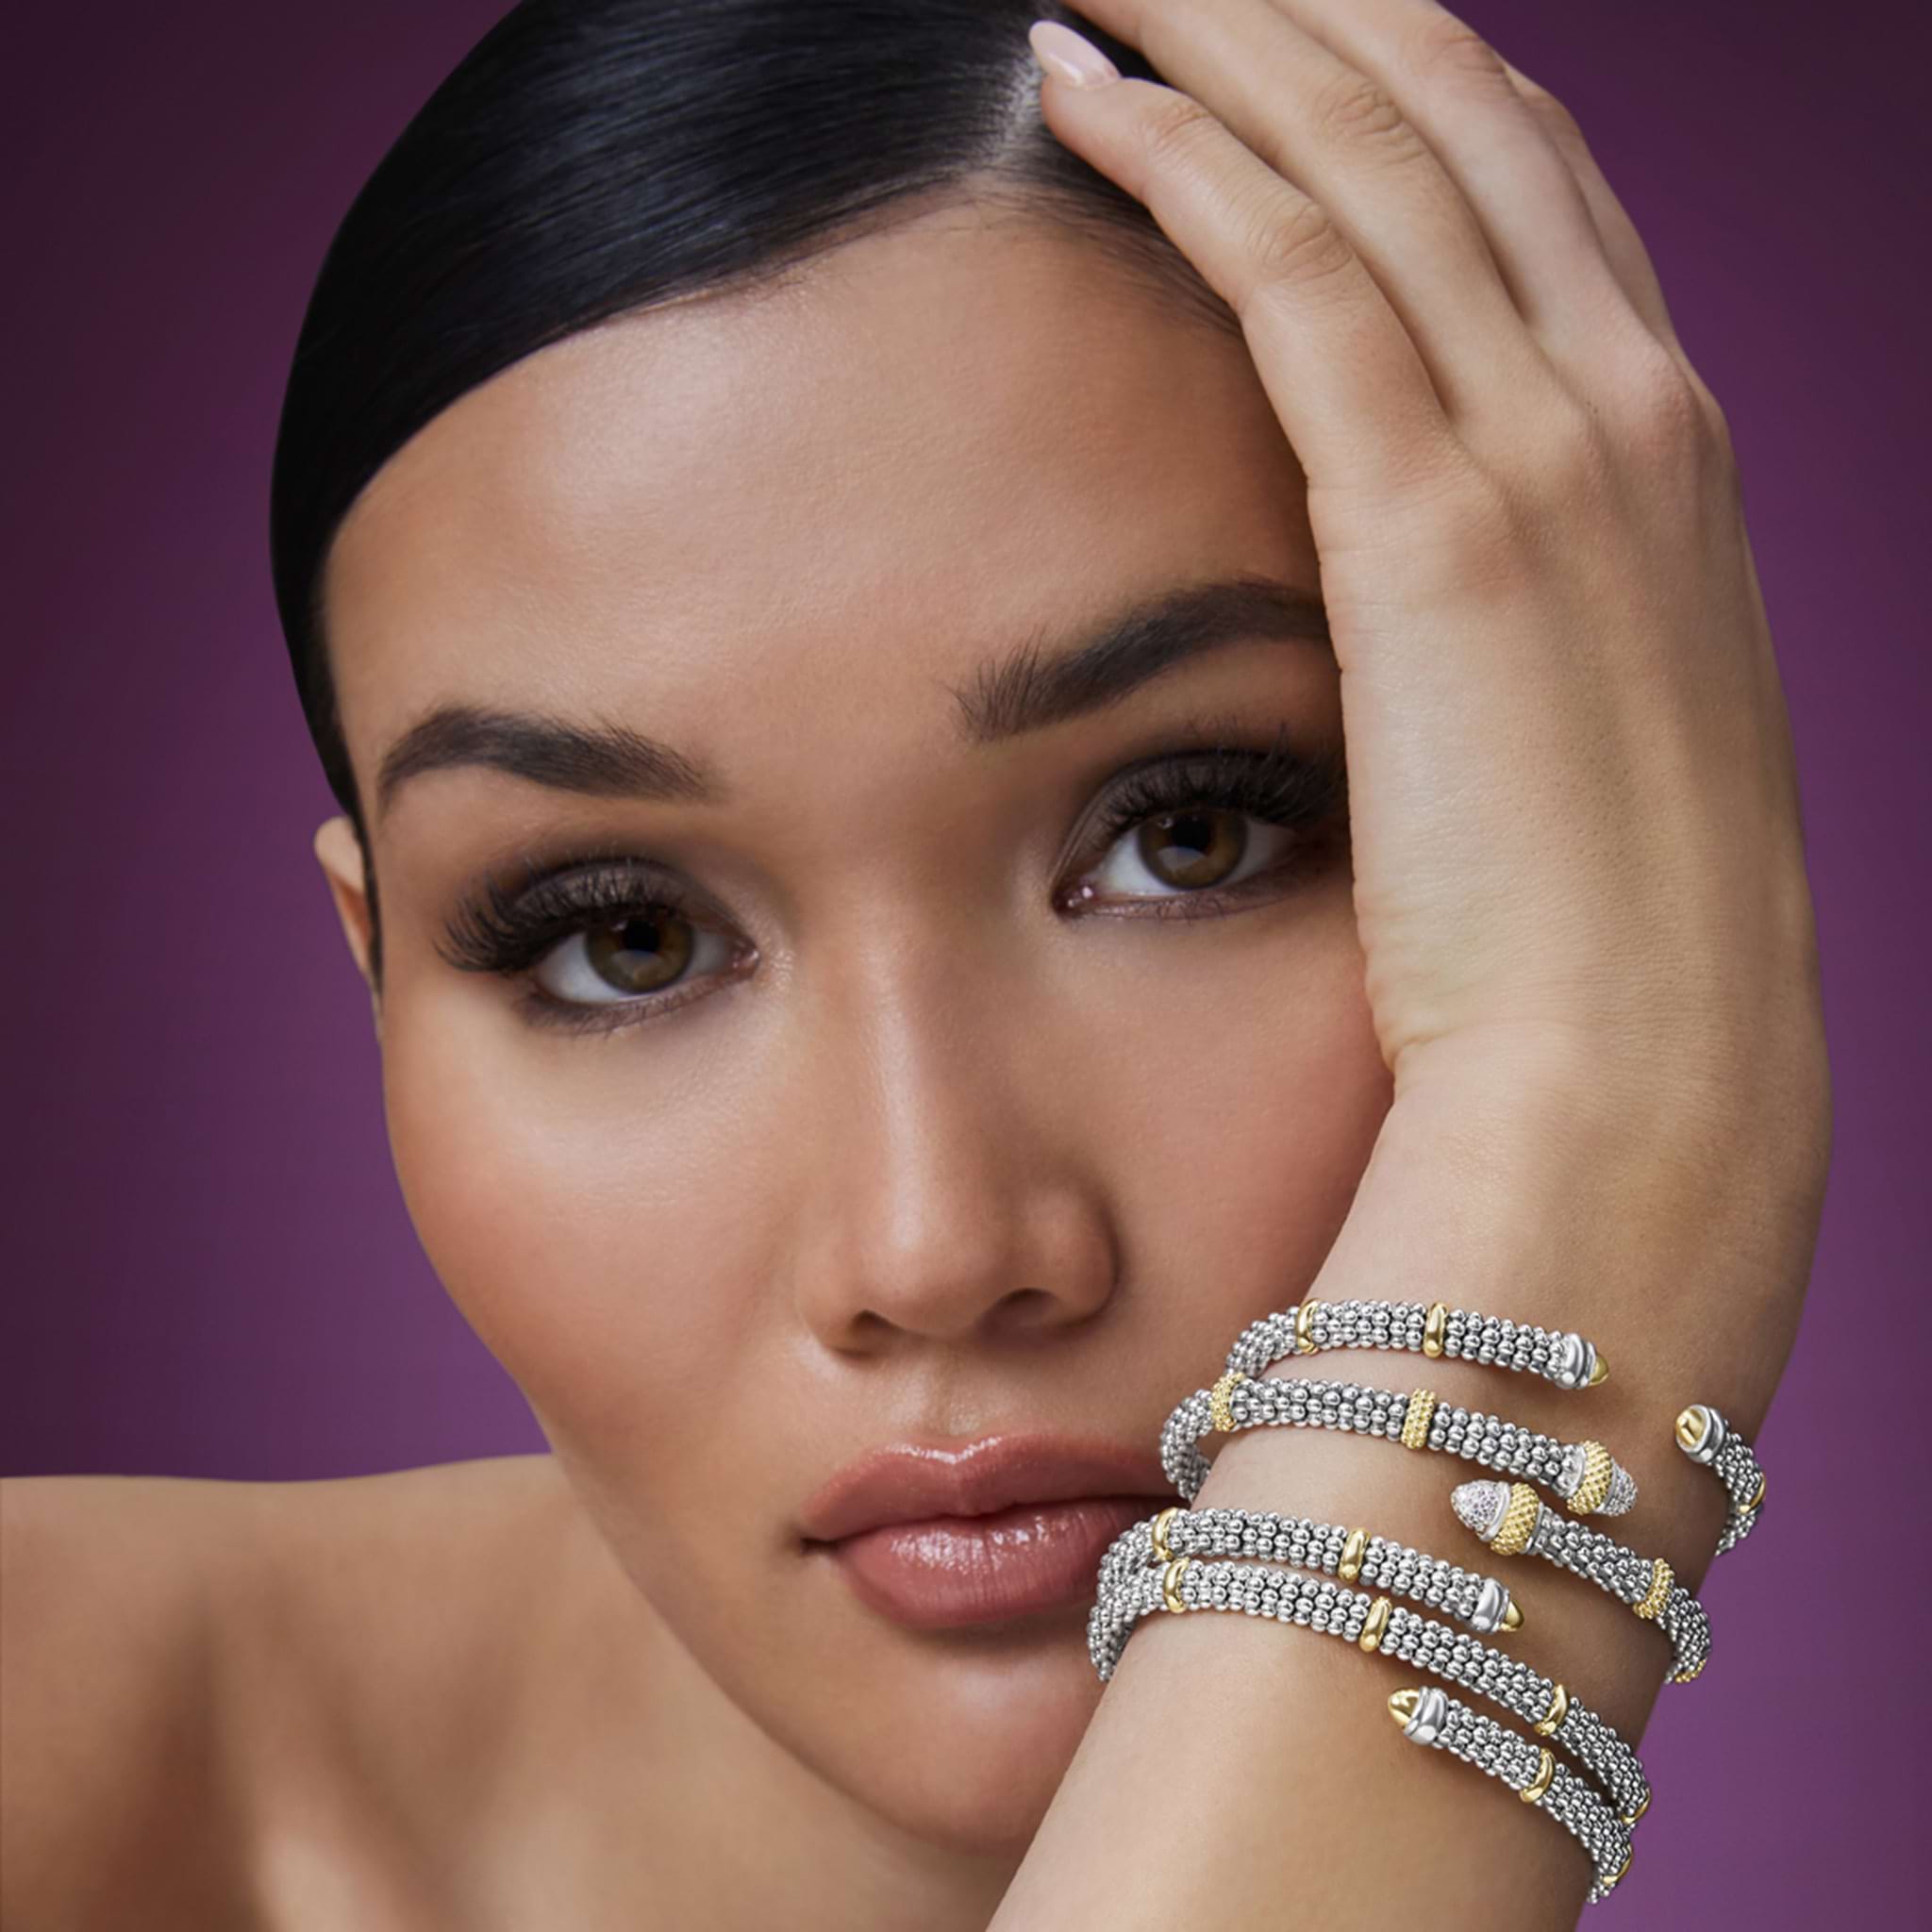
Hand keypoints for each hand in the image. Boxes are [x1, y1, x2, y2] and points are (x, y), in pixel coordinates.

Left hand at [1029, 0, 1829, 1428]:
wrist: (1650, 1086)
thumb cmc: (1596, 961)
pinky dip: (1188, 158)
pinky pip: (1299, 274)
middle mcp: (1627, 411)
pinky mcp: (1442, 528)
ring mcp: (1552, 452)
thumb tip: (1426, 615)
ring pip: (1379, 149)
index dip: (1397, 81)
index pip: (1519, 193)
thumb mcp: (1578, 750)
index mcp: (1655, 463)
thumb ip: (1514, 638)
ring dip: (1236, 25)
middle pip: (1456, 114)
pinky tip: (1079, 83)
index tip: (1280, 25)